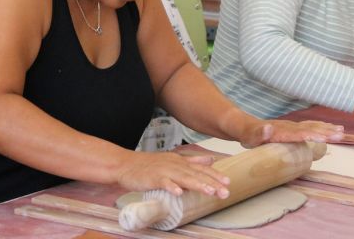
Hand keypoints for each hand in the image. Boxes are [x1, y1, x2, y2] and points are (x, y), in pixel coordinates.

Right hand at [115, 151, 230, 197]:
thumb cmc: (150, 165)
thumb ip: (193, 161)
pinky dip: (171, 187)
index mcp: (181, 162)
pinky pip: (163, 183)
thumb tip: (211, 160)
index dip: (215, 175)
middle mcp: (175, 165)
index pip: (201, 169)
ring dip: (197, 184)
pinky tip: (179, 193)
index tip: (228, 182)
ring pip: (184, 178)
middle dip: (212, 183)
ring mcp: (164, 171)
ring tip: (210, 192)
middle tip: (225, 192)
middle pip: (196, 174)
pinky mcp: (153, 178)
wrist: (126, 164)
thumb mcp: (174, 160)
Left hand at [238, 119, 344, 148]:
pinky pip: (310, 127)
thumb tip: (268, 128)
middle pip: (310, 129)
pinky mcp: (292, 128)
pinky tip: (331, 128)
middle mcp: (288, 127)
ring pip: (312, 126)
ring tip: (341, 132)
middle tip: (341, 135)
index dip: (312, 135)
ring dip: (327, 129)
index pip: (299, 133)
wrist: (244, 125)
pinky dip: (322, 127)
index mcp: (280, 131)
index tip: (325, 137)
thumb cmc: (247, 134)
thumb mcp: (248, 136)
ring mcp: (291, 126)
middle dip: (326, 132)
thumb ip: (258, 133)